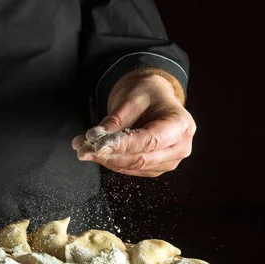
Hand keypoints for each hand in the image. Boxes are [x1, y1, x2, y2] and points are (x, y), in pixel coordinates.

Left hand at [72, 70, 195, 176]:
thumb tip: (95, 138)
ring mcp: (169, 161)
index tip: (98, 144)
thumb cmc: (148, 95)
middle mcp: (180, 147)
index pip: (150, 141)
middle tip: (83, 149)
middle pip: (142, 159)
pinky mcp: (155, 167)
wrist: (155, 99)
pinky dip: (111, 162)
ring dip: (106, 160)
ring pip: (134, 167)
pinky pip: (131, 169)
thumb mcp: (131, 99)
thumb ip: (115, 121)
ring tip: (84, 148)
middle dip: (109, 155)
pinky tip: (95, 152)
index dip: (123, 145)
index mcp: (181, 125)